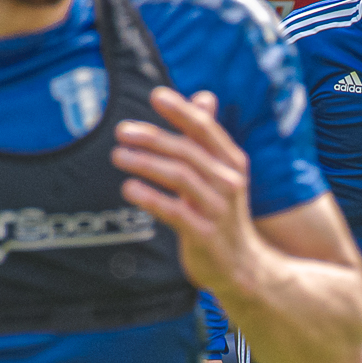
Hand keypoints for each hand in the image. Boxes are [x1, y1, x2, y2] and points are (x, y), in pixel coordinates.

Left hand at [112, 88, 260, 297]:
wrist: (243, 266)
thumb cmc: (223, 214)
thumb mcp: (223, 173)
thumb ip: (208, 137)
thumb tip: (204, 97)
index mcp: (232, 163)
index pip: (206, 129)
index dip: (182, 111)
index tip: (156, 96)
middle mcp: (229, 182)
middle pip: (188, 151)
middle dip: (153, 137)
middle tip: (122, 131)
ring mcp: (218, 209)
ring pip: (180, 177)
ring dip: (146, 163)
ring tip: (118, 156)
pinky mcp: (205, 234)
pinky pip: (174, 211)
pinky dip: (150, 198)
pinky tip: (129, 188)